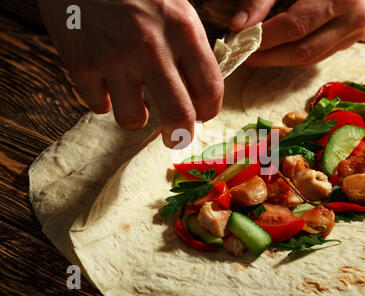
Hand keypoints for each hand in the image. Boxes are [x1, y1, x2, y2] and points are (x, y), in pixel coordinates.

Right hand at [38, 0, 223, 147]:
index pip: (210, 89)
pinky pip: (99, 106)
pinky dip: (105, 101)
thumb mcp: (175, 8)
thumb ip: (190, 49)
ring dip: (138, 117)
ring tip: (135, 101)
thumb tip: (200, 94)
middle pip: (179, 115)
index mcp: (183, 29)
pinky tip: (106, 83)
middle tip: (176, 139)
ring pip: (134, 120)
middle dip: (180, 136)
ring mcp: (114, 57)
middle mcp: (152, 46)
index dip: (208, 112)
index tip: (200, 116)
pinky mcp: (81, 64)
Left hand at [229, 0, 364, 66]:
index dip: (265, 38)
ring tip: (257, 53)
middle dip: (270, 56)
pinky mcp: (351, 39)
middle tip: (245, 54)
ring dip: (280, 58)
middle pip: (303, 49)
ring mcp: (357, 32)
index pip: (295, 26)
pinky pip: (319, 55)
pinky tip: (277, 49)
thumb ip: (260, 1)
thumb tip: (238, 27)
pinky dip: (295, 54)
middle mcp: (355, 17)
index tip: (240, 41)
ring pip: (311, 57)